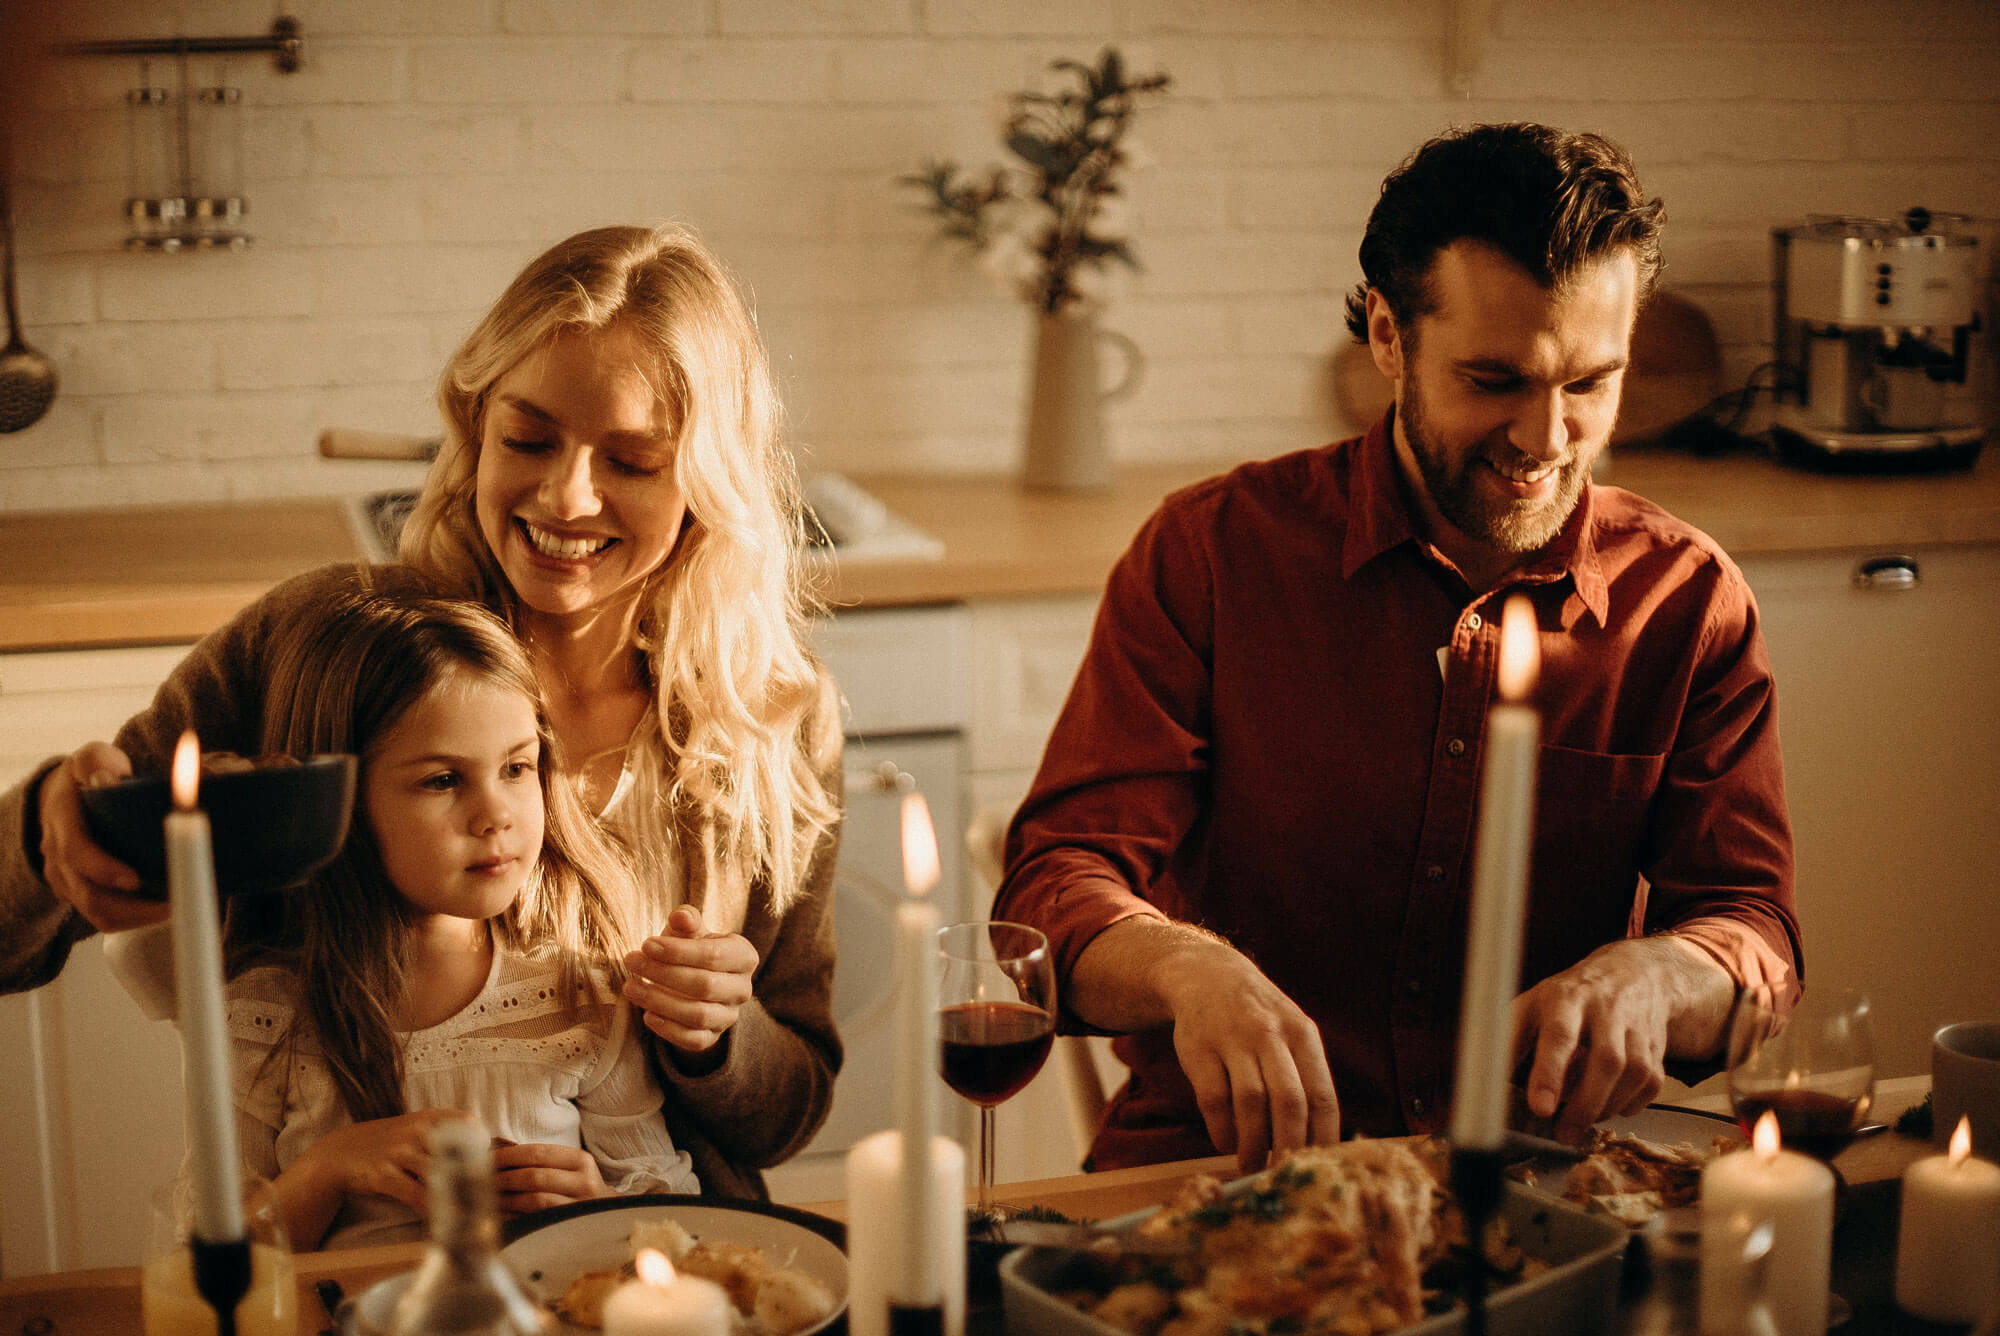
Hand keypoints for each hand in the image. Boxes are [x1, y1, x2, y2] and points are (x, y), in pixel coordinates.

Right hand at [37, 742, 164, 932]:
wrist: (63, 797)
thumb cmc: (89, 775)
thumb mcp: (91, 758)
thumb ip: (98, 761)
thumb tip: (108, 777)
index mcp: (62, 821)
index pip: (76, 852)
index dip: (104, 869)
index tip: (135, 879)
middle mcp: (59, 856)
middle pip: (89, 896)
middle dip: (134, 906)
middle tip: (176, 902)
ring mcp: (66, 879)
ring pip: (98, 914)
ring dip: (139, 917)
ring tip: (178, 907)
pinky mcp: (79, 893)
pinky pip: (104, 917)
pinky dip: (135, 919)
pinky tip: (164, 909)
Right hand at [296, 1108, 479, 1217]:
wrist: (341, 1153)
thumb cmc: (389, 1145)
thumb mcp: (416, 1129)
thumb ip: (446, 1136)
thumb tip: (487, 1153)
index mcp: (429, 1118)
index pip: (469, 1125)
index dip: (484, 1146)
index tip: (492, 1168)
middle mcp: (416, 1130)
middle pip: (459, 1153)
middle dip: (477, 1177)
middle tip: (492, 1198)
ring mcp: (399, 1151)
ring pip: (440, 1176)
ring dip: (457, 1197)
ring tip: (473, 1215)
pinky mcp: (384, 1174)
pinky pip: (416, 1196)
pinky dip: (432, 1210)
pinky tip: (442, 1221)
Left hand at [492, 1141, 613, 1215]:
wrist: (606, 1220)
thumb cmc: (578, 1190)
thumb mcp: (570, 1169)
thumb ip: (542, 1160)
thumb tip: (496, 1153)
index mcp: (581, 1161)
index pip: (538, 1153)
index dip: (508, 1155)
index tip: (487, 1158)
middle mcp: (585, 1182)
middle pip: (534, 1176)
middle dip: (503, 1177)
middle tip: (483, 1178)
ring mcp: (578, 1207)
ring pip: (534, 1200)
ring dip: (505, 1198)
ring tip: (488, 1196)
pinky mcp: (569, 1228)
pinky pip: (535, 1220)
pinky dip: (514, 1216)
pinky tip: (500, 1214)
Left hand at [623, 904, 757, 1052]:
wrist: (693, 980)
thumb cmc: (690, 949)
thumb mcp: (688, 931)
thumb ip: (686, 921)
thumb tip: (681, 917)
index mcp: (744, 956)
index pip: (714, 955)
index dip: (678, 951)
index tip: (646, 944)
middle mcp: (743, 989)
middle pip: (704, 985)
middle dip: (663, 973)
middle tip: (631, 961)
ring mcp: (729, 1016)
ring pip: (698, 1014)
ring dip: (659, 1001)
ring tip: (630, 987)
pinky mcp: (713, 1037)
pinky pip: (693, 1040)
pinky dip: (668, 1029)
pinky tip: (646, 1014)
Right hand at [1156, 938, 1340, 1172]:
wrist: (1206, 975)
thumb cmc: (1259, 1019)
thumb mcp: (1291, 1032)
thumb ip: (1305, 1077)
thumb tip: (1322, 1143)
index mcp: (1302, 1034)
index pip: (1322, 1095)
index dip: (1323, 1138)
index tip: (1317, 1169)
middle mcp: (1270, 1033)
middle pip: (1289, 1101)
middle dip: (1288, 1147)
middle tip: (1282, 1175)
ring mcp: (1232, 1039)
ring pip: (1250, 1103)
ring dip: (1252, 1144)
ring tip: (1251, 1165)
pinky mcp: (1198, 1048)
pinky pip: (1213, 1099)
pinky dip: (1222, 1129)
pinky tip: (1226, 1142)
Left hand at [1510, 938, 1685, 1143]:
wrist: (1631, 974)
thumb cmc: (1569, 997)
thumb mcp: (1531, 1006)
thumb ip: (1508, 1041)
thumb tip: (1483, 1081)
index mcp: (1566, 998)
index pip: (1559, 1035)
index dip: (1550, 1073)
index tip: (1540, 1108)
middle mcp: (1607, 1009)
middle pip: (1606, 1060)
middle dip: (1583, 1105)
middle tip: (1562, 1133)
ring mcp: (1637, 1028)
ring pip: (1633, 1074)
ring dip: (1605, 1107)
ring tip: (1579, 1122)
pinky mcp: (1658, 1047)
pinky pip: (1650, 1085)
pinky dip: (1629, 1105)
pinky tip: (1608, 1106)